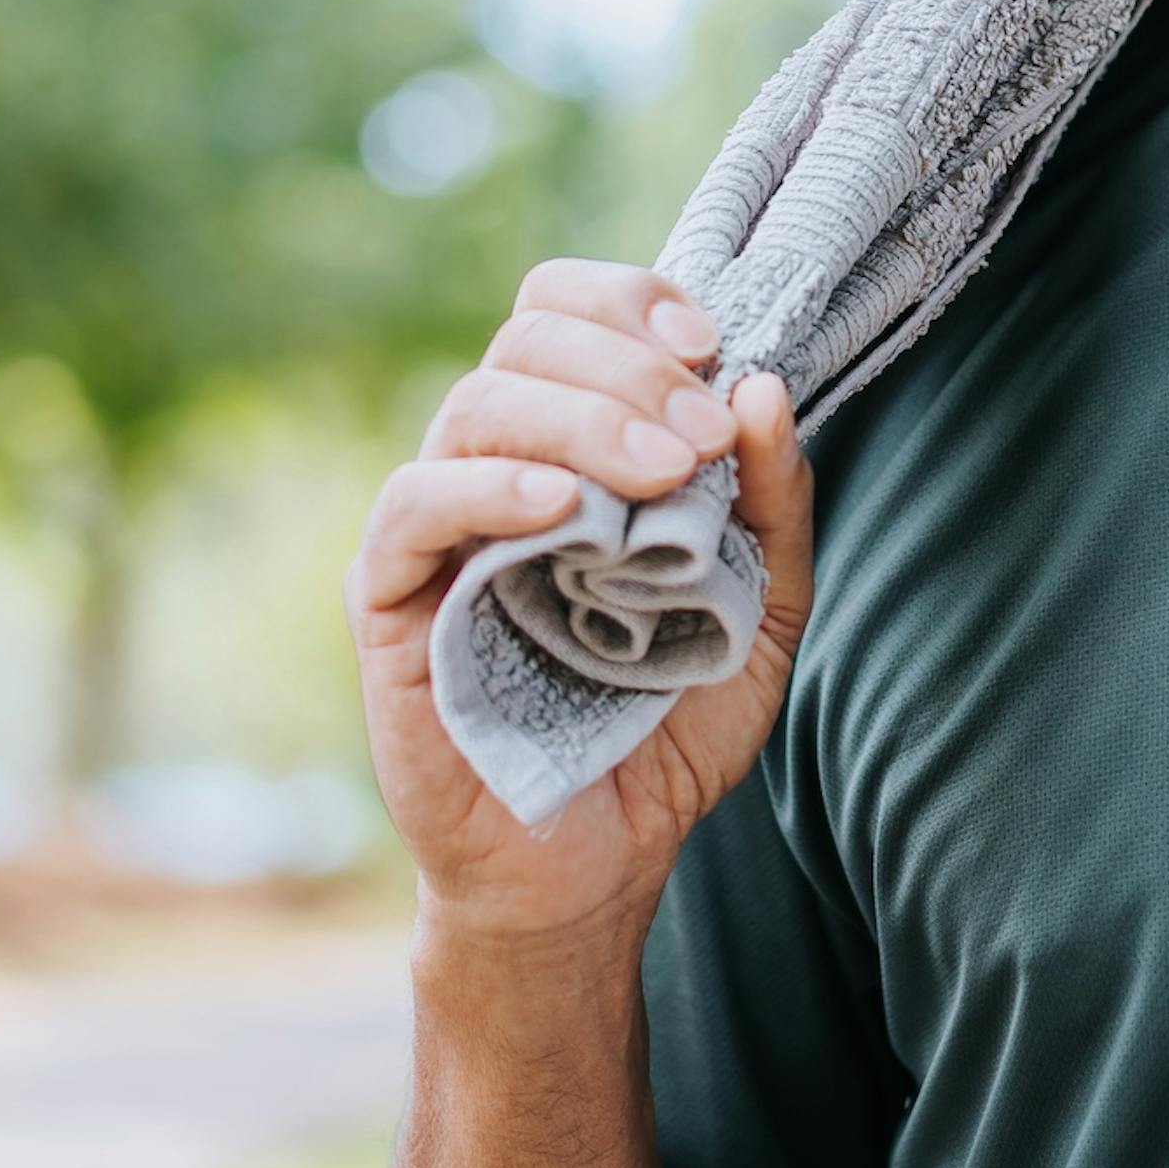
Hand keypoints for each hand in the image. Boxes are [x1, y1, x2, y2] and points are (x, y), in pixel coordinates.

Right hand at [346, 258, 816, 954]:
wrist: (595, 866)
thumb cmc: (666, 731)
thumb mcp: (761, 615)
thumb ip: (773, 508)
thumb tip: (762, 387)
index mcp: (572, 447)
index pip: (566, 312)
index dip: (631, 302)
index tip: (709, 346)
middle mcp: (499, 468)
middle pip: (527, 339)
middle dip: (628, 366)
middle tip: (700, 439)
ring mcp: (439, 530)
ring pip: (477, 405)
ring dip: (582, 418)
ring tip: (662, 473)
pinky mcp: (394, 601)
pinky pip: (413, 507)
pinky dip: (486, 489)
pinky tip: (561, 512)